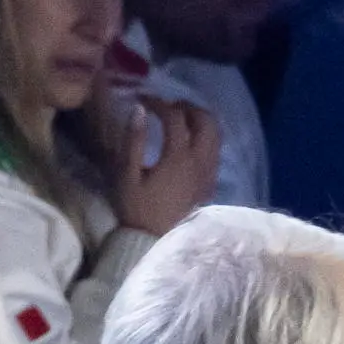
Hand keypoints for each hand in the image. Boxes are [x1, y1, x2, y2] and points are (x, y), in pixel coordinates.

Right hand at [104, 94, 219, 235]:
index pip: (175, 117)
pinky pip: (215, 151)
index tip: (145, 101)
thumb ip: (133, 140)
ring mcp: (209, 173)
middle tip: (169, 106)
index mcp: (178, 157)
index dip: (159, 104)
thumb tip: (138, 110)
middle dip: (188, 107)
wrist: (154, 242)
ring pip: (216, 135)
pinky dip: (206, 138)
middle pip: (206, 121)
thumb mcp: (127, 175)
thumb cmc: (137, 210)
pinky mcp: (211, 184)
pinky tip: (189, 142)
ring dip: (201, 121)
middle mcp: (200, 162)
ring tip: (181, 120)